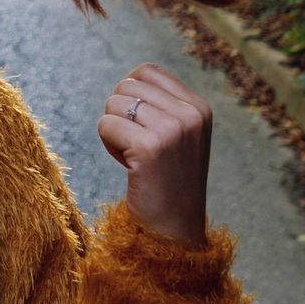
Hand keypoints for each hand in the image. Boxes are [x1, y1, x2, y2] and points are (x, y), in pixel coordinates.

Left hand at [97, 62, 212, 247]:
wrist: (174, 232)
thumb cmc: (167, 181)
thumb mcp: (178, 136)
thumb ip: (162, 104)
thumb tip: (129, 79)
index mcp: (199, 108)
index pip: (147, 71)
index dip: (131, 95)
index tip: (143, 126)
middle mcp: (190, 115)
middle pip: (126, 86)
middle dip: (120, 114)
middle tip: (136, 145)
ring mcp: (173, 130)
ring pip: (113, 104)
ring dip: (113, 130)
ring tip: (134, 156)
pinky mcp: (150, 147)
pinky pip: (105, 125)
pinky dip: (108, 143)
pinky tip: (129, 165)